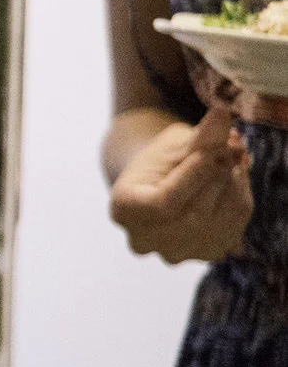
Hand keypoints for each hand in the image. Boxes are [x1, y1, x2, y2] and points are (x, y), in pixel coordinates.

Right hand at [109, 108, 250, 263]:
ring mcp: (177, 253)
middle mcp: (146, 241)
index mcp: (125, 211)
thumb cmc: (160, 162)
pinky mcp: (206, 254)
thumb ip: (197, 135)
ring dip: (236, 182)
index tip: (219, 146)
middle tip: (234, 142)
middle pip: (196, 212)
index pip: (165, 201)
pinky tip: (235, 176)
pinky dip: (241, 196)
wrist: (159, 188)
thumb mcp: (170, 144)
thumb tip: (222, 113)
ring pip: (221, 219)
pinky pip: (235, 225)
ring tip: (235, 153)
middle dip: (221, 173)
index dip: (196, 175)